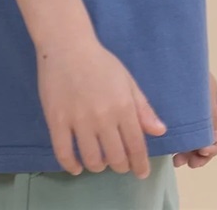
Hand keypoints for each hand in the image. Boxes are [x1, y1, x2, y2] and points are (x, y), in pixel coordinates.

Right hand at [36, 35, 167, 179]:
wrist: (67, 45)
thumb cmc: (100, 62)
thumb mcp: (127, 81)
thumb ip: (143, 108)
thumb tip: (160, 132)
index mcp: (123, 106)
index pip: (136, 146)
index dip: (140, 164)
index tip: (141, 173)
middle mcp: (102, 117)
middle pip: (115, 158)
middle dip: (121, 166)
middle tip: (119, 163)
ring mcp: (78, 120)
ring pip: (92, 160)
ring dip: (98, 166)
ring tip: (99, 162)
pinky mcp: (56, 120)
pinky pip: (64, 153)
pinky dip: (72, 166)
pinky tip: (77, 166)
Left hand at [173, 72, 216, 168]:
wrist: (169, 52)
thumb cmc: (188, 68)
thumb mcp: (204, 90)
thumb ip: (210, 114)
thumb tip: (209, 143)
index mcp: (216, 106)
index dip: (214, 148)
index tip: (202, 151)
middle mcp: (205, 113)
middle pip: (207, 144)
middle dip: (199, 156)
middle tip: (188, 163)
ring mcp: (190, 113)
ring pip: (193, 143)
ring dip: (188, 155)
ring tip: (177, 161)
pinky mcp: (175, 112)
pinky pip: (181, 134)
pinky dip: (178, 145)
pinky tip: (170, 150)